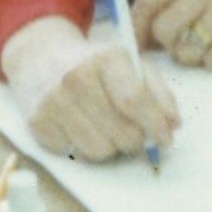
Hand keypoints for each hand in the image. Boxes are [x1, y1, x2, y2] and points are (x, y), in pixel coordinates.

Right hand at [2, 15, 178, 163]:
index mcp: (106, 57)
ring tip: (105, 129)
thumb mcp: (130, 64)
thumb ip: (158, 92)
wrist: (39, 56)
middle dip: (136, 141)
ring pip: (99, 151)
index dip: (156, 126)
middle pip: (121, 132)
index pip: (135, 101)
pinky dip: (83, 148)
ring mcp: (53, 101)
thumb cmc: (94, 63)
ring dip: (110, 147)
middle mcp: (76, 77)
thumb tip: (173, 125)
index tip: (165, 141)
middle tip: (134, 135)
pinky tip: (79, 127)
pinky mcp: (37, 122)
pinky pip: (74, 154)